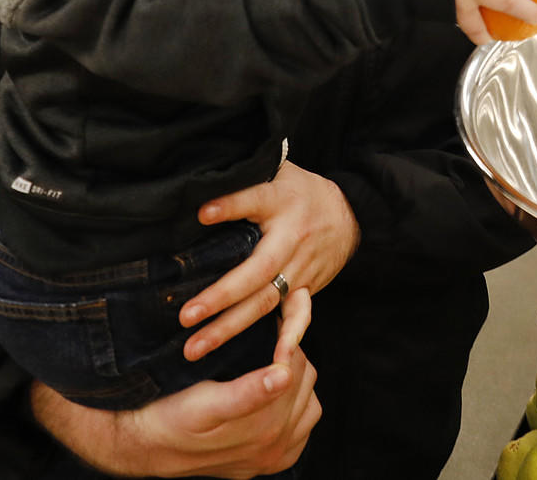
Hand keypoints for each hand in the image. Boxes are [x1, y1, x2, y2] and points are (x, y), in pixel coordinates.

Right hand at [29, 325, 320, 479]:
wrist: (145, 447)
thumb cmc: (168, 417)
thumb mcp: (200, 405)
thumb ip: (246, 394)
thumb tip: (282, 376)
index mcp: (263, 432)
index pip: (294, 369)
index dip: (291, 333)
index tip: (288, 302)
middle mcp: (274, 447)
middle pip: (305, 380)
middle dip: (292, 348)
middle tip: (278, 317)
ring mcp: (275, 456)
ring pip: (308, 397)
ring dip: (295, 373)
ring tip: (271, 349)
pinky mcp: (271, 460)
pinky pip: (302, 422)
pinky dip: (295, 400)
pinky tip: (275, 381)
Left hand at [178, 163, 358, 359]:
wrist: (351, 214)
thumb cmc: (300, 192)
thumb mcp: (277, 171)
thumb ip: (243, 178)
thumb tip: (197, 183)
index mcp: (281, 201)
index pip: (255, 200)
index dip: (231, 206)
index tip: (202, 214)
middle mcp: (292, 238)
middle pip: (257, 269)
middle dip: (221, 295)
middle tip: (186, 315)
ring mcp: (301, 268)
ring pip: (265, 300)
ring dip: (231, 327)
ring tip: (196, 347)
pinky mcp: (307, 288)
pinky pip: (296, 317)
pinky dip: (287, 341)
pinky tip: (273, 364)